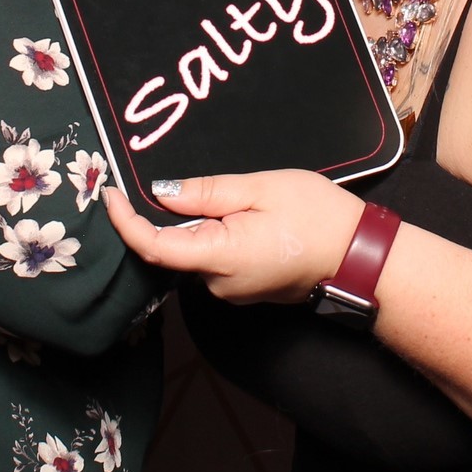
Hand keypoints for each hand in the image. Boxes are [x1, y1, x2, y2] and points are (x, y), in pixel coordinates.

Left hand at [102, 170, 365, 304]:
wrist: (361, 257)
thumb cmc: (319, 217)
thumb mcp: (261, 189)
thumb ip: (206, 192)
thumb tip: (161, 193)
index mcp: (219, 256)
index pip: (152, 246)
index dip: (124, 222)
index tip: (110, 193)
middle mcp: (218, 283)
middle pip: (173, 247)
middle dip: (173, 213)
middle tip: (204, 181)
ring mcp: (232, 291)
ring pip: (196, 251)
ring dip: (201, 223)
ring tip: (244, 198)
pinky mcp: (244, 289)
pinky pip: (215, 259)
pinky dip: (216, 235)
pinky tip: (246, 216)